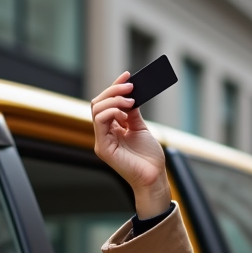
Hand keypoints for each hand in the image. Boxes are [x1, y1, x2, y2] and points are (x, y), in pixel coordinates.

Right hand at [92, 71, 170, 216]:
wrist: (154, 177)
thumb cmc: (149, 157)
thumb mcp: (140, 128)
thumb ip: (132, 112)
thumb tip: (130, 94)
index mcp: (111, 129)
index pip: (106, 103)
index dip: (115, 87)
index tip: (128, 75)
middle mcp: (104, 134)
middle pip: (98, 103)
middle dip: (113, 91)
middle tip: (130, 86)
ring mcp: (102, 141)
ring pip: (97, 110)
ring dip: (114, 100)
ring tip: (131, 101)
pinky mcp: (103, 148)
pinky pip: (100, 122)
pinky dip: (111, 112)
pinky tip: (125, 113)